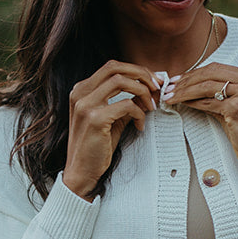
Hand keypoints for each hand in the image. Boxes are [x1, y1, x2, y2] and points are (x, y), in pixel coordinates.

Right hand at [63, 60, 160, 198]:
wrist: (81, 171)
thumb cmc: (96, 146)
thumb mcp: (111, 119)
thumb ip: (125, 102)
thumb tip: (148, 91)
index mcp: (81, 90)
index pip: (111, 67)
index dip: (136, 70)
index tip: (153, 80)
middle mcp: (80, 93)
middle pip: (115, 67)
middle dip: (141, 74)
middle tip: (157, 87)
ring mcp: (85, 105)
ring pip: (121, 81)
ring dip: (142, 91)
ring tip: (151, 106)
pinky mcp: (94, 119)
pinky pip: (126, 105)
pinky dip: (139, 113)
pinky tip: (140, 126)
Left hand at [164, 62, 237, 191]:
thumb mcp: (235, 106)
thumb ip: (218, 94)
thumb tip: (190, 88)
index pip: (215, 68)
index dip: (194, 73)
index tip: (178, 79)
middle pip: (209, 73)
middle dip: (185, 80)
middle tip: (169, 88)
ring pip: (205, 86)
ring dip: (184, 91)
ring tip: (170, 96)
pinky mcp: (237, 108)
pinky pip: (207, 103)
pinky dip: (192, 103)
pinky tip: (182, 104)